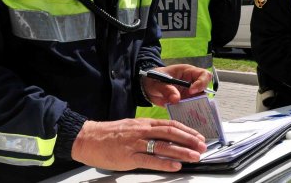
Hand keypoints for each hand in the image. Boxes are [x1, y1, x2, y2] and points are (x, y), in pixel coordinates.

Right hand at [71, 118, 206, 170]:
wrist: (88, 138)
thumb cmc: (109, 134)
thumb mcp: (131, 127)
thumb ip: (147, 131)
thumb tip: (165, 138)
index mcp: (143, 123)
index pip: (170, 125)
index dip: (186, 131)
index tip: (198, 136)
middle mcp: (142, 131)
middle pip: (171, 133)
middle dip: (189, 140)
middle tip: (202, 146)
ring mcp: (135, 143)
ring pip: (163, 146)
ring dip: (182, 151)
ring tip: (195, 156)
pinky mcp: (128, 156)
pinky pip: (149, 160)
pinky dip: (165, 163)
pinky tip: (176, 166)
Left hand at [141, 64, 212, 106]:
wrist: (147, 88)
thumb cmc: (153, 79)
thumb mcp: (157, 83)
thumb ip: (166, 89)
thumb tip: (176, 99)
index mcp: (187, 72)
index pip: (203, 74)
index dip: (201, 82)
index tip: (191, 91)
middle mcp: (192, 83)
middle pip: (205, 88)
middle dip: (201, 97)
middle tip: (192, 104)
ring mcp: (189, 94)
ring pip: (200, 100)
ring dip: (196, 107)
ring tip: (190, 113)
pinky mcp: (186, 103)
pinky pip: (192, 108)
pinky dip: (190, 113)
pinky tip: (186, 118)